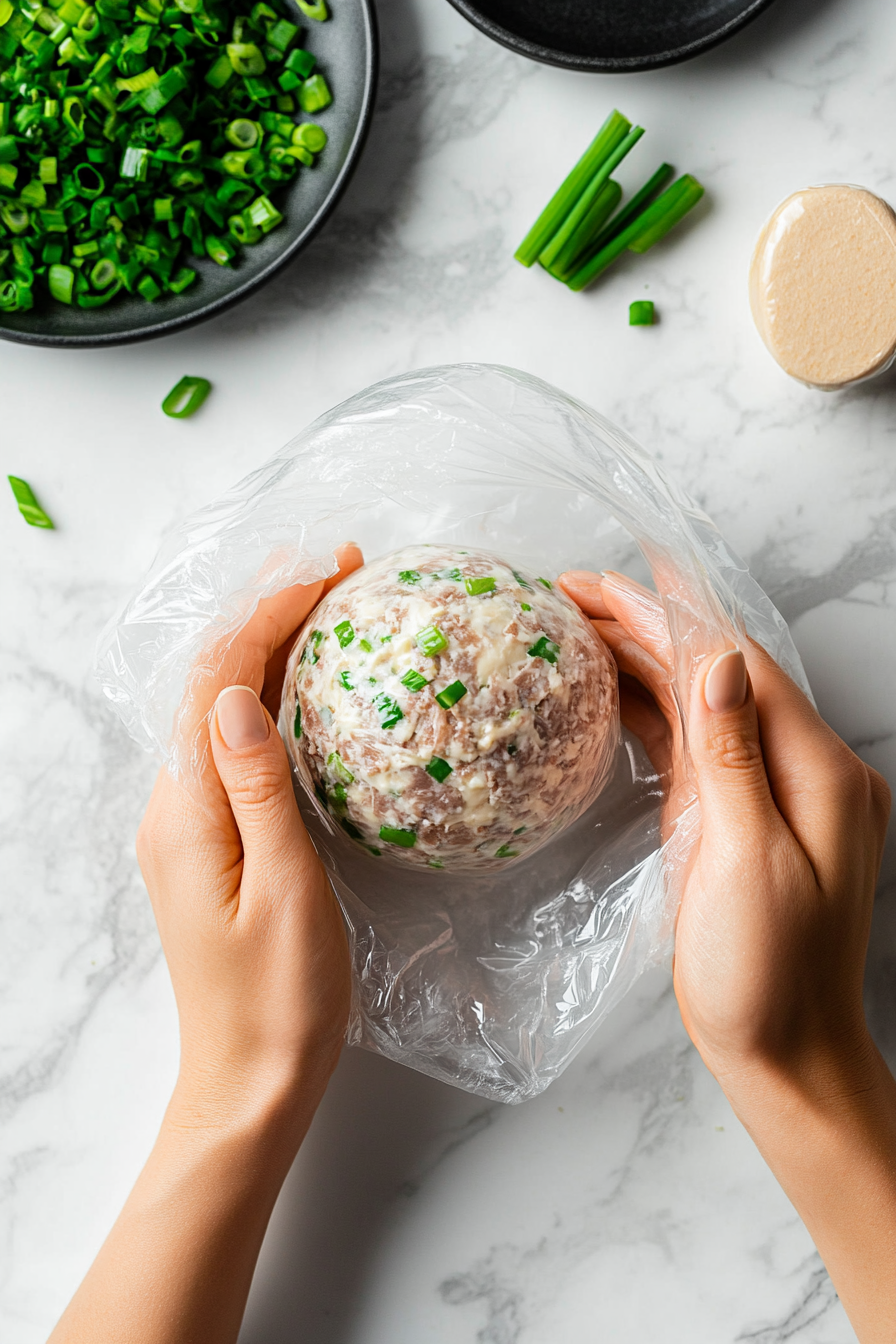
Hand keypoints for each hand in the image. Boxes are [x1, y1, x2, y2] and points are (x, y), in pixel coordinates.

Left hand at [137, 541, 363, 1120]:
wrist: (251, 1080)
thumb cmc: (279, 997)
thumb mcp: (284, 890)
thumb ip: (259, 788)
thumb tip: (237, 692)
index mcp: (186, 811)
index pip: (217, 680)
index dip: (267, 612)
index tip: (328, 569)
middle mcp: (175, 806)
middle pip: (213, 682)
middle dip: (269, 615)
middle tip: (339, 568)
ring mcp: (190, 823)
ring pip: (223, 709)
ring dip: (271, 650)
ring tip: (330, 604)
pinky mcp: (212, 841)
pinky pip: (236, 747)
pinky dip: (272, 699)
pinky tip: (310, 688)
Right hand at [559, 568, 889, 1079]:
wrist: (782, 1052)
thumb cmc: (768, 975)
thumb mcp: (748, 864)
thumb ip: (732, 759)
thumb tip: (716, 661)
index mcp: (817, 771)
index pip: (737, 664)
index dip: (674, 612)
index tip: (611, 577)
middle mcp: (799, 766)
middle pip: (716, 671)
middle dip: (645, 626)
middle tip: (567, 596)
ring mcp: (767, 789)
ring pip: (698, 702)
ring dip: (638, 660)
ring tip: (569, 629)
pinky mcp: (735, 813)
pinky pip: (690, 744)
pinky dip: (646, 710)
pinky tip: (601, 691)